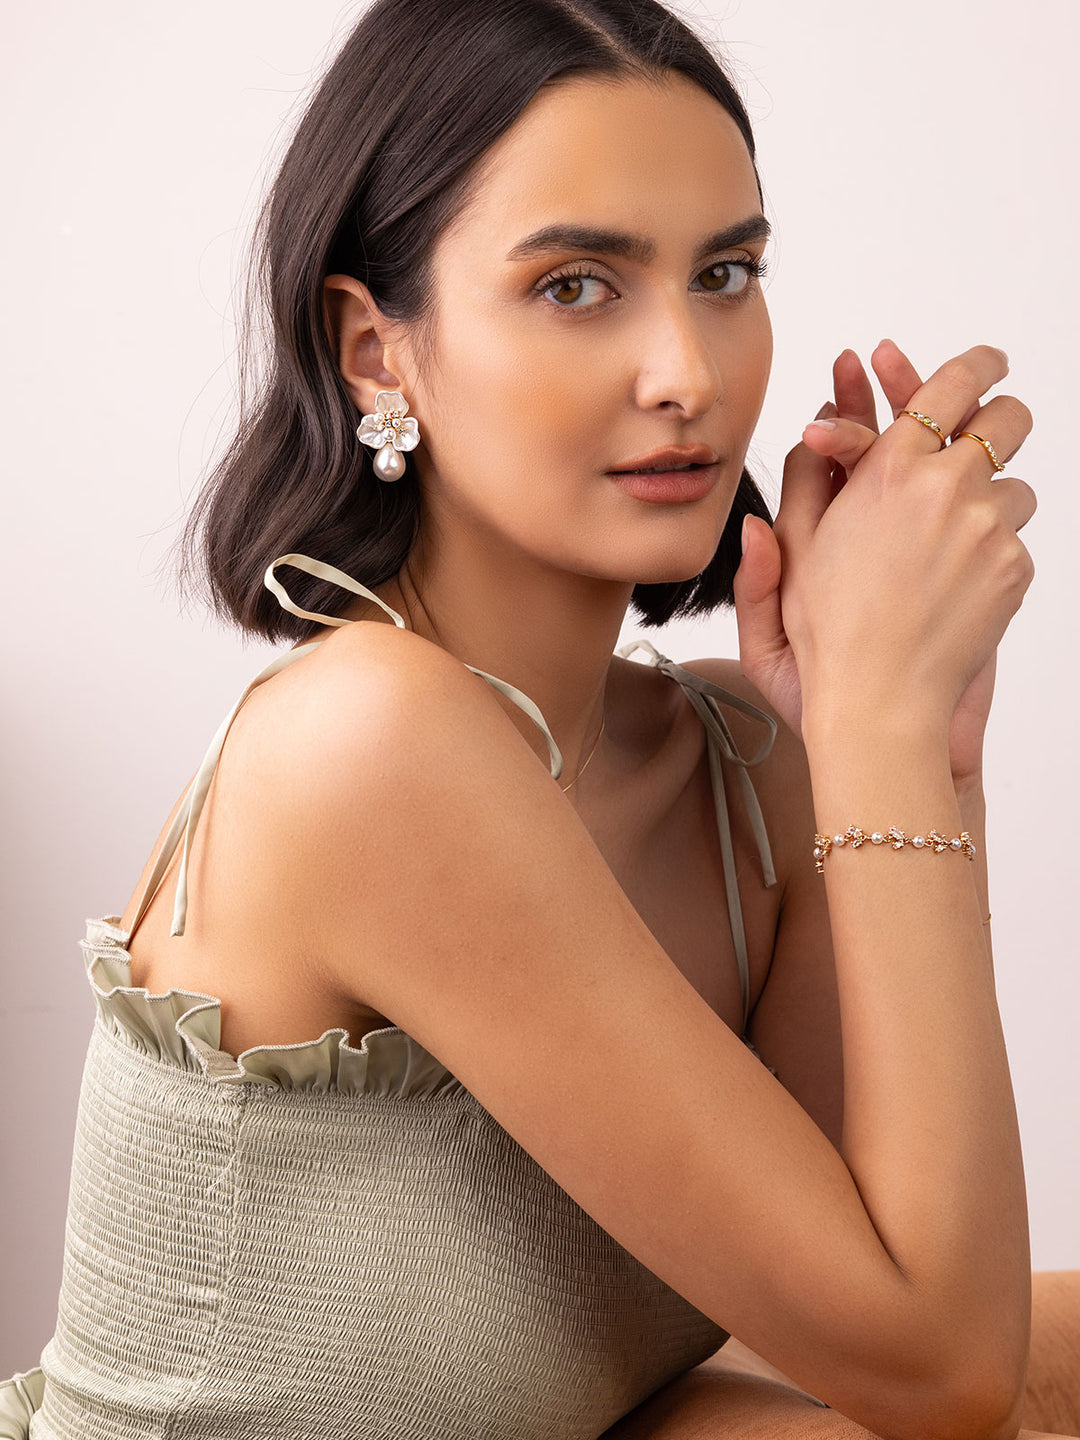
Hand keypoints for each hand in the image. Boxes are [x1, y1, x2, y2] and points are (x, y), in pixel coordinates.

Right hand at [734, 341, 1034, 766]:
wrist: (880, 703)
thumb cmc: (827, 636)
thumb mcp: (795, 552)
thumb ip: (804, 484)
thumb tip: (814, 434)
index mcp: (888, 472)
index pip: (950, 386)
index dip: (975, 364)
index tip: (985, 362)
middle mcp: (947, 488)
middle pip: (1007, 418)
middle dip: (998, 418)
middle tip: (983, 431)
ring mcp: (990, 528)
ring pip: (1013, 485)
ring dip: (989, 499)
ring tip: (947, 539)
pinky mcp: (1014, 568)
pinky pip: (1014, 539)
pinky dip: (989, 551)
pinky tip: (951, 582)